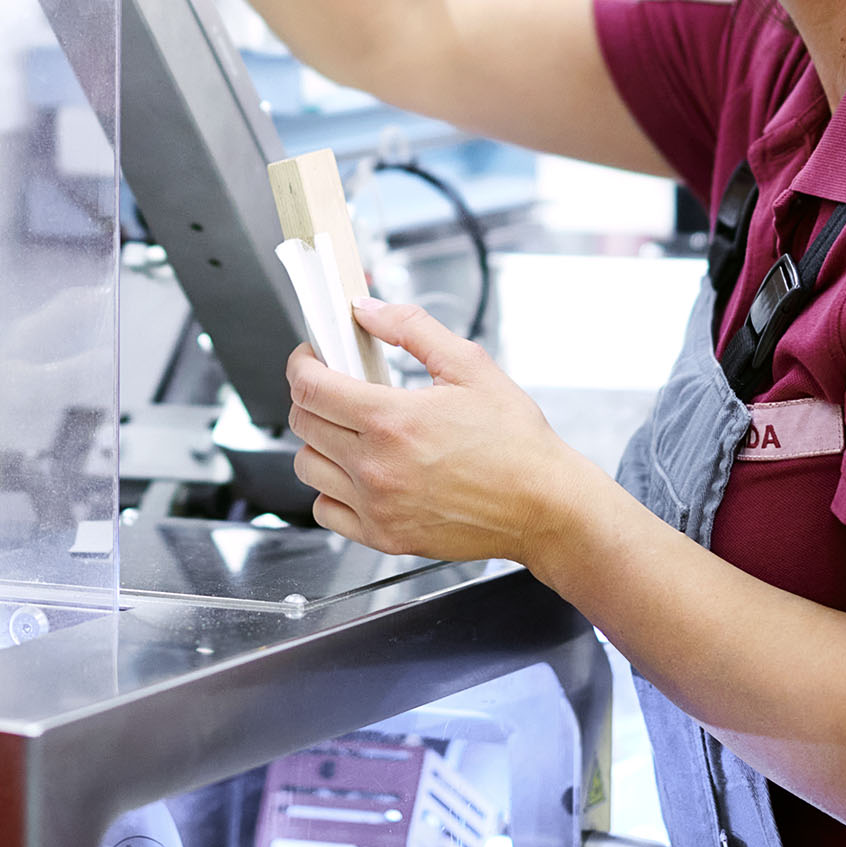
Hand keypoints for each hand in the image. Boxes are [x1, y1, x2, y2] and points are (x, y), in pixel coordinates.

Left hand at [287, 300, 594, 568]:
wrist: (542, 504)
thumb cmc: (516, 441)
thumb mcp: (470, 365)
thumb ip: (411, 328)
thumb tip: (368, 309)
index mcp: (392, 419)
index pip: (310, 387)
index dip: (302, 363)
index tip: (311, 356)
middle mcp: (375, 467)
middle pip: (302, 423)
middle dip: (312, 395)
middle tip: (338, 385)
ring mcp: (376, 506)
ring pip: (307, 467)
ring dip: (320, 441)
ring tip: (352, 429)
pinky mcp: (382, 537)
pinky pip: (325, 510)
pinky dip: (332, 488)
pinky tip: (361, 472)